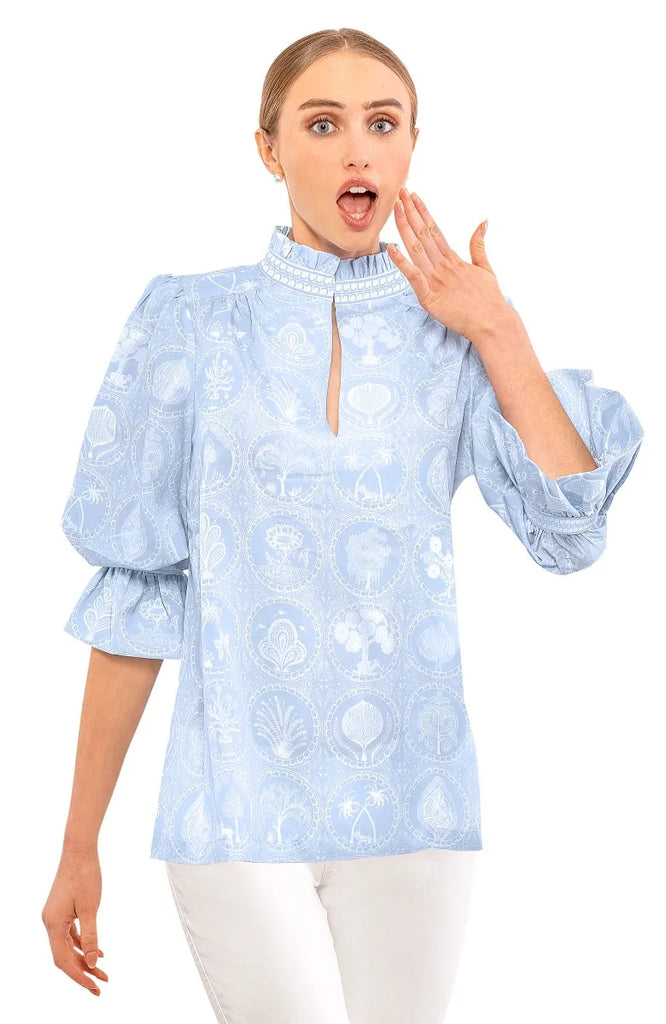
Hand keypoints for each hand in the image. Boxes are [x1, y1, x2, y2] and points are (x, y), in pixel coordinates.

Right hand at [41, 847, 107, 997]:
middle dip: (83, 971)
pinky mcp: (61, 910)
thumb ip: (91, 937)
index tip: (94, 987)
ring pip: (68, 946)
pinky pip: (70, 934)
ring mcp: (54, 916)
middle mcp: (50, 923)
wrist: (79, 850)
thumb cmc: (85, 876)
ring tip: (102, 972)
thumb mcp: (90, 908)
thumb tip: (93, 963)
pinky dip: (82, 944)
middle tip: (102, 983)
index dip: (79, 976)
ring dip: (84, 958)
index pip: (63, 960)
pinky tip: (98, 951)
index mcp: (53, 924)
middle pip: (65, 956)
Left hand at [387, 187, 512, 342]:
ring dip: (405, 227)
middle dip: (410, 212)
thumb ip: (479, 245)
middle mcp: (443, 266)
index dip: (423, 212)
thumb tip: (483, 222)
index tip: (414, 196)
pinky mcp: (430, 297)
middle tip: (401, 192)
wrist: (493, 323)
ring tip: (396, 208)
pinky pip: (413, 278)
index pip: (435, 230)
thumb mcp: (485, 268)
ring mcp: (436, 280)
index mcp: (453, 260)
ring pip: (416, 249)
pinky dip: (402, 263)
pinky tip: (391, 249)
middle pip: (423, 234)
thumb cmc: (490, 300)